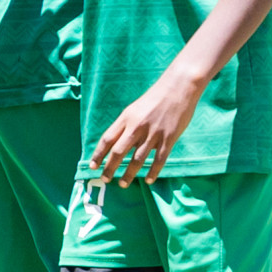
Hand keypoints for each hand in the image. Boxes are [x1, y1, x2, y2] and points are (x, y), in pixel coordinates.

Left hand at [90, 66, 204, 186]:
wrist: (179, 87)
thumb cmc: (156, 97)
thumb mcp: (136, 108)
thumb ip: (127, 125)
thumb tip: (117, 143)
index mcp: (127, 117)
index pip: (107, 139)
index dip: (98, 154)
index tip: (92, 166)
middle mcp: (137, 126)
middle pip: (118, 152)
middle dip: (110, 168)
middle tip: (105, 179)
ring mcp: (153, 133)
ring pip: (137, 159)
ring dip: (129, 174)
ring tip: (123, 184)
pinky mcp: (169, 138)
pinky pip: (159, 159)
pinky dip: (152, 172)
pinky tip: (148, 180)